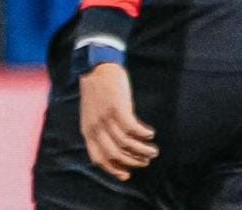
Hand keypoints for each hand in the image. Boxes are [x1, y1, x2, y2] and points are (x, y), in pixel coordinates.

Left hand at [79, 62, 157, 181]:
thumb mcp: (92, 112)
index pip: (99, 158)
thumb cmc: (98, 89)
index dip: (114, 169)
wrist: (97, 66)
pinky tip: (150, 134)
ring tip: (153, 151)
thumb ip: (98, 128)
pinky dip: (143, 134)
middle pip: (115, 153)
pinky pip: (132, 128)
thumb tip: (113, 143)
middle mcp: (96, 127)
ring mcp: (106, 117)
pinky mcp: (118, 107)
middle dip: (132, 161)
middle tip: (146, 161)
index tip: (128, 174)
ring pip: (125, 143)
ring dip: (141, 150)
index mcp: (88, 130)